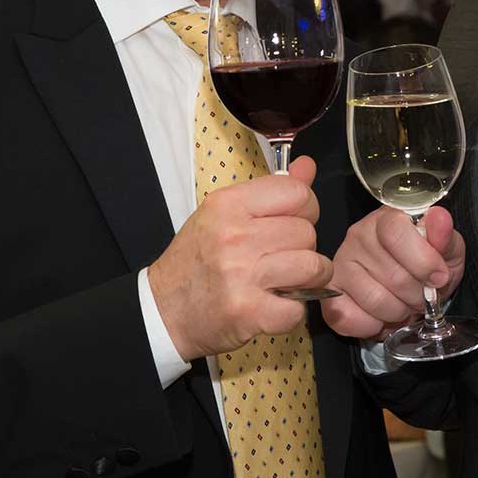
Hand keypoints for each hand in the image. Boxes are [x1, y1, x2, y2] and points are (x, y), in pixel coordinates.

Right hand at [147, 156, 331, 360]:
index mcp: (228, 204)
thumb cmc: (197, 260)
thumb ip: (271, 191)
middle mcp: (235, 236)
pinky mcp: (250, 312)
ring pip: (313, 267)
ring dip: (309, 278)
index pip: (297, 194)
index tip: (293, 222)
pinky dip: (292, 311)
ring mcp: (243, 275)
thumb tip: (307, 165)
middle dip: (304, 247)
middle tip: (282, 258)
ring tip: (288, 281)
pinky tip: (273, 306)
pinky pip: (299, 308)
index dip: (306, 209)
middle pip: (307, 232)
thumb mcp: (224, 215)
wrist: (165, 311)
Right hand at [321, 206, 463, 339]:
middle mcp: (359, 235)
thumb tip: (439, 217)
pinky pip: (349, 319)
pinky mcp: (331, 292)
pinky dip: (373, 326)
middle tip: (421, 295)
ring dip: (398, 312)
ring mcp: (341, 263)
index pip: (395, 232)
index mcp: (388, 219)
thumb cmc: (426, 264)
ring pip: (376, 301)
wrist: (411, 285)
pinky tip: (381, 316)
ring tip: (402, 304)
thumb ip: (444, 238)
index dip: (423, 261)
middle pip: (393, 275)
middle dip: (417, 295)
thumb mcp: (447, 250)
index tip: (439, 277)